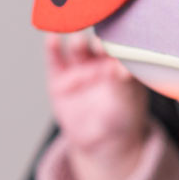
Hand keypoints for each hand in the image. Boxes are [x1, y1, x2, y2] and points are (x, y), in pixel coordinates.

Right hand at [45, 34, 150, 179]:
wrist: (101, 141)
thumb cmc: (122, 117)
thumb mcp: (126, 101)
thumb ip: (124, 83)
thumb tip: (124, 69)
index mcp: (123, 62)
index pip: (122, 46)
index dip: (121, 42)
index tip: (123, 41)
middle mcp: (102, 59)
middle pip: (99, 42)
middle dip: (99, 39)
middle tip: (100, 41)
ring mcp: (80, 66)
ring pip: (79, 49)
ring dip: (79, 42)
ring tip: (79, 41)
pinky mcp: (60, 76)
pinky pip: (56, 58)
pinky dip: (53, 47)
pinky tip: (52, 38)